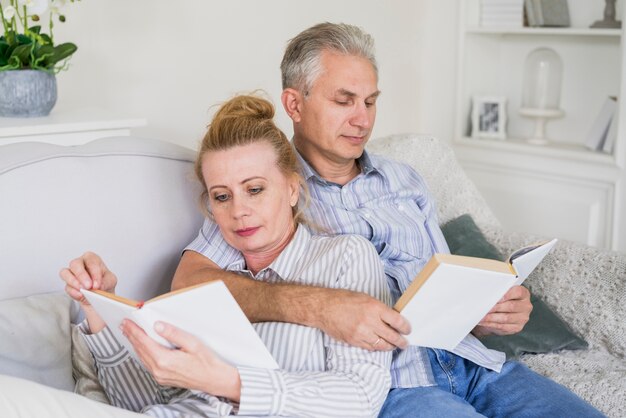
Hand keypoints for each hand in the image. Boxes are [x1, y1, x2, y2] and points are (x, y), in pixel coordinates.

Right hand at [59, 251, 117, 305]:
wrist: (100, 297)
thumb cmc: (104, 283)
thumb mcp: (111, 281)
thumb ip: (106, 282)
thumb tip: (98, 286)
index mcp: (92, 259)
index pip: (91, 261)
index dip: (94, 273)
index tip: (97, 284)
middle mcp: (80, 264)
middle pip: (75, 264)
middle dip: (81, 275)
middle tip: (88, 286)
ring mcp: (72, 274)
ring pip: (65, 273)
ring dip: (74, 282)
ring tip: (83, 290)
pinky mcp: (68, 285)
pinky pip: (67, 287)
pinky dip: (73, 292)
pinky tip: (80, 295)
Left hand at [121, 320, 240, 401]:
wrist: (214, 379)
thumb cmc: (206, 362)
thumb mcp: (192, 343)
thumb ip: (173, 334)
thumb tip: (158, 326)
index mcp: (165, 360)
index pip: (143, 342)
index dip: (134, 331)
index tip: (127, 322)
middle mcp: (159, 370)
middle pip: (140, 350)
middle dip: (131, 336)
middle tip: (124, 325)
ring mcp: (160, 376)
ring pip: (142, 358)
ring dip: (135, 345)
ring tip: (130, 334)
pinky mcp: (163, 379)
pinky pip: (148, 364)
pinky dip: (142, 353)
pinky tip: (142, 348)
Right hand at [318, 289, 409, 350]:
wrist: (323, 307)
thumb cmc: (343, 299)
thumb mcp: (365, 298)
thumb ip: (379, 309)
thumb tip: (392, 318)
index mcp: (374, 307)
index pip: (397, 321)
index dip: (405, 327)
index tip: (408, 329)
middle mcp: (369, 321)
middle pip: (392, 336)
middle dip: (401, 341)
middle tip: (405, 342)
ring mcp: (361, 333)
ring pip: (382, 345)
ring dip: (390, 346)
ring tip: (394, 346)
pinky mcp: (354, 341)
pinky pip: (370, 348)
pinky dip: (376, 347)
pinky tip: (379, 345)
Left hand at [472, 285, 531, 336]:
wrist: (501, 313)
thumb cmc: (501, 300)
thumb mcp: (502, 293)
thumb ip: (498, 292)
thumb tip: (487, 294)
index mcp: (524, 294)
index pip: (518, 292)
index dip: (507, 294)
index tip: (496, 296)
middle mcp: (526, 306)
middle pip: (511, 306)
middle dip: (495, 307)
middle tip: (484, 307)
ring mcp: (522, 318)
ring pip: (506, 317)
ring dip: (491, 317)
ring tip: (482, 316)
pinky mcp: (517, 327)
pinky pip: (503, 326)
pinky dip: (491, 324)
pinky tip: (484, 322)